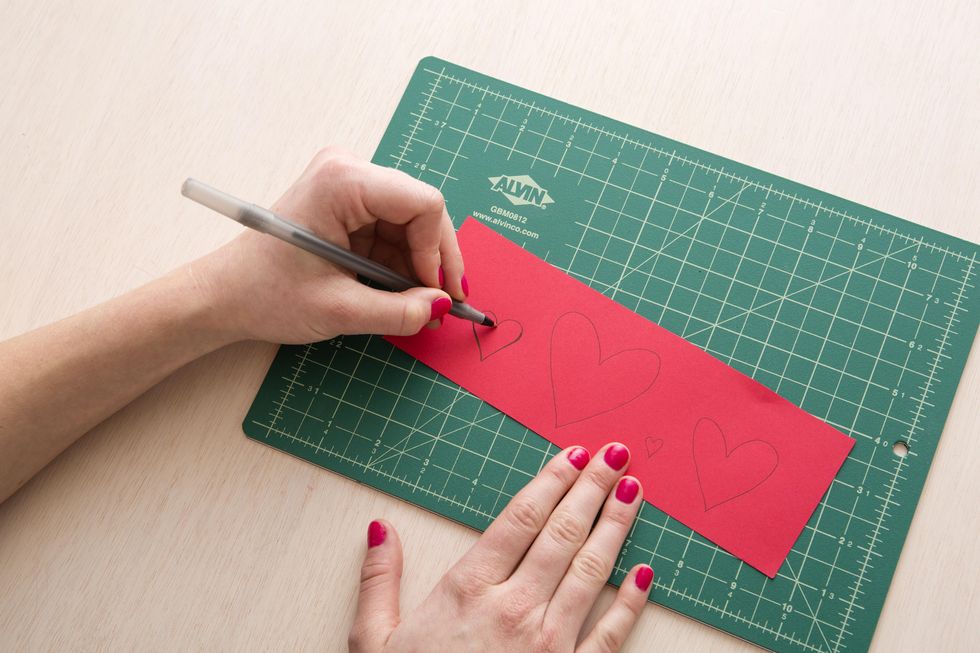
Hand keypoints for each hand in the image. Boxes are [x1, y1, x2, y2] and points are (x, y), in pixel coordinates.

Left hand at [189, 148, 465, 344]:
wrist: (223, 296)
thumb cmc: (266, 294)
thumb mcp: (340, 311)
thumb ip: (400, 311)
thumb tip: (444, 307)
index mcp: (343, 182)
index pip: (424, 204)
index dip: (439, 252)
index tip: (438, 293)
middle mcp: (347, 171)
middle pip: (421, 210)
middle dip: (434, 260)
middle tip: (444, 303)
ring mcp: (347, 185)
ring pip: (410, 223)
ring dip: (418, 266)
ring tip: (416, 304)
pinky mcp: (345, 204)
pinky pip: (391, 231)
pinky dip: (400, 264)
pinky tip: (397, 293)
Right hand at [349, 443, 653, 652]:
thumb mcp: (372, 643)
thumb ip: (379, 581)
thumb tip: (380, 527)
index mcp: (467, 591)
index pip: (520, 519)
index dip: (551, 481)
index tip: (574, 455)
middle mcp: (514, 608)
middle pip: (563, 533)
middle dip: (593, 489)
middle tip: (617, 455)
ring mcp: (549, 645)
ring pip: (592, 571)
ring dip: (617, 527)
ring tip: (635, 492)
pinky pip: (611, 634)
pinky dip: (630, 601)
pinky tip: (645, 573)